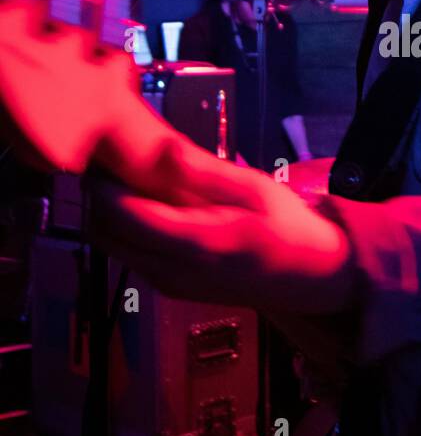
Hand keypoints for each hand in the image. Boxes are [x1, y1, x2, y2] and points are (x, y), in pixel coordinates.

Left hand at [86, 142, 358, 323]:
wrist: (308, 278)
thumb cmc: (286, 227)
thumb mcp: (254, 189)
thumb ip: (204, 171)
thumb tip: (161, 148)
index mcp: (200, 243)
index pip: (128, 217)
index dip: (103, 185)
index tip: (101, 154)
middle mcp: (176, 272)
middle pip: (107, 234)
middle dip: (97, 197)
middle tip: (107, 161)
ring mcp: (170, 285)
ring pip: (112, 247)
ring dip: (107, 213)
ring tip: (125, 178)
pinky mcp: (169, 287)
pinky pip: (128, 256)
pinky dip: (123, 229)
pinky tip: (144, 203)